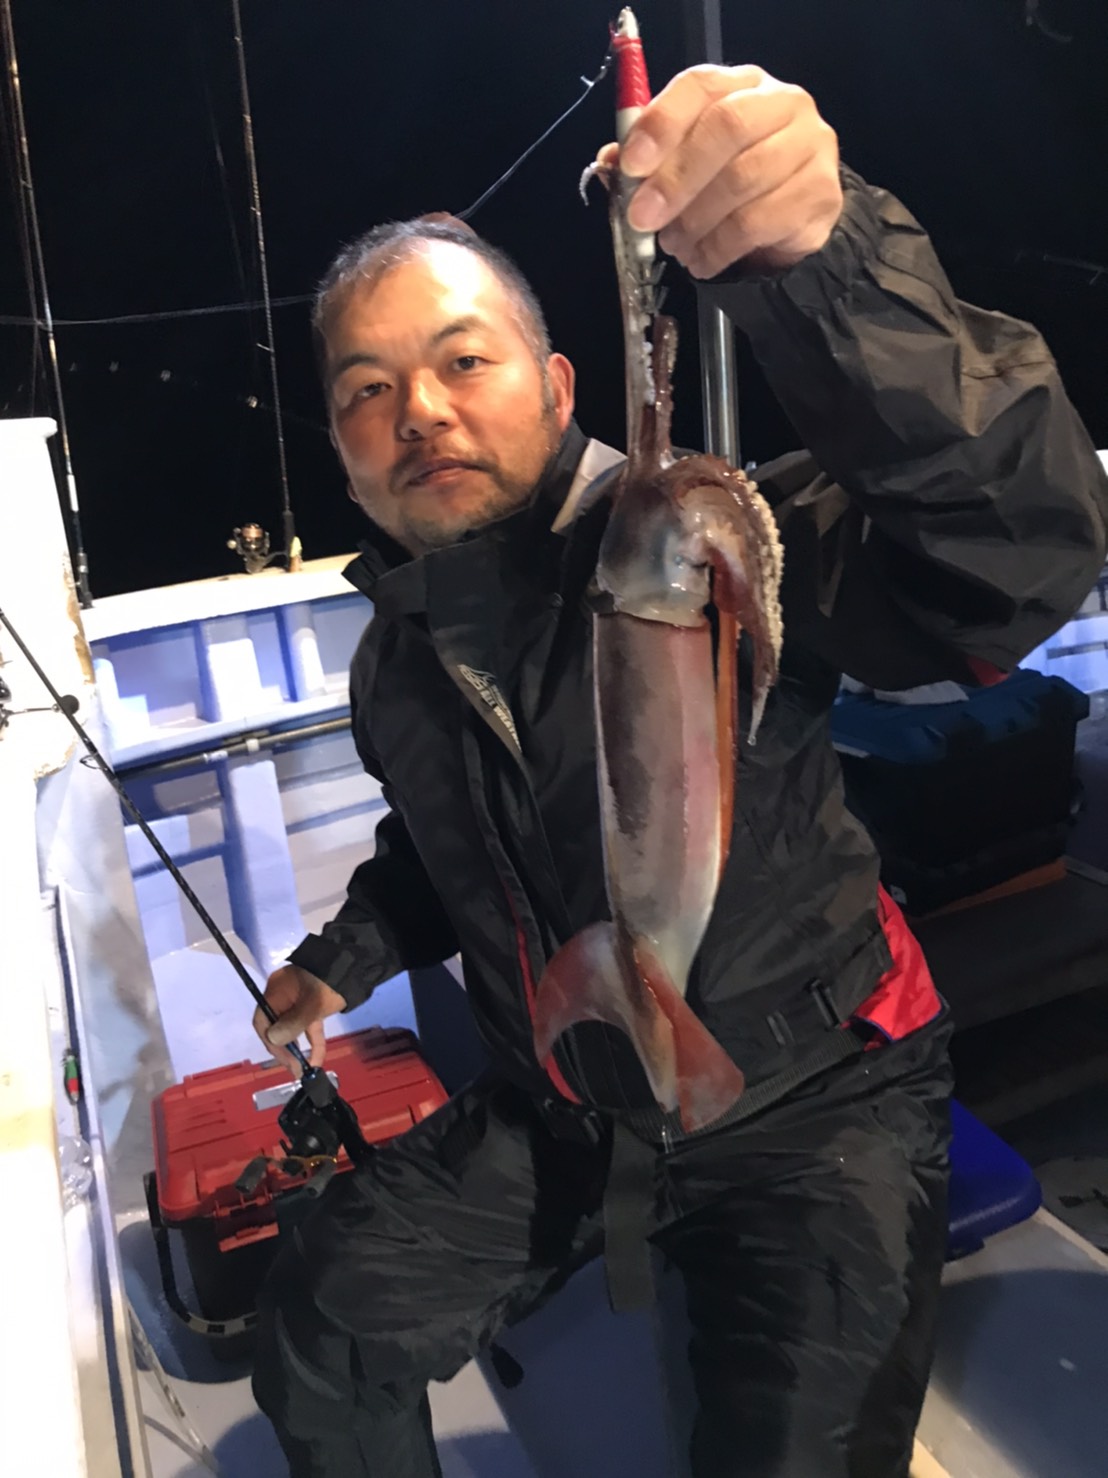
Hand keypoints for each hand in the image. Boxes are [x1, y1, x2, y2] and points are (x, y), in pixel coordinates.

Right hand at [254, 964, 345, 1074]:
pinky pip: (308, 1026)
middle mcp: (283, 996)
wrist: (356, 966)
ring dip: (299, 1049)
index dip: (270, 1042)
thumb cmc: (330, 982)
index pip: (263, 1020)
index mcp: (277, 990)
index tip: (283, 1058)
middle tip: (294, 1069)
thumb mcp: (313, 1004)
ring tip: (303, 1070)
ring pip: (293, 1029)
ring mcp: (298, 1001)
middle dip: (285, 1050)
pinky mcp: (312, 1006)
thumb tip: (274, 1040)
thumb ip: (293, 1023)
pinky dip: (313, 1042)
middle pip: (276, 1027)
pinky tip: (317, 1060)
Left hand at [598, 65, 841, 278]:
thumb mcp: (688, 164)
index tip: (631, 164)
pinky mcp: (819, 194)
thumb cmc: (732, 183)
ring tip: (674, 245)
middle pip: (726, 128)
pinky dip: (718, 249)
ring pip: (742, 180)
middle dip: (676, 178)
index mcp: (741, 84)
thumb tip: (609, 165)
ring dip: (696, 221)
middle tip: (643, 217)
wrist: (794, 219)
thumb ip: (651, 160)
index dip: (663, 122)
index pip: (701, 85)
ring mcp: (809, 146)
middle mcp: (782, 104)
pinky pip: (757, 224)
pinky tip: (701, 261)